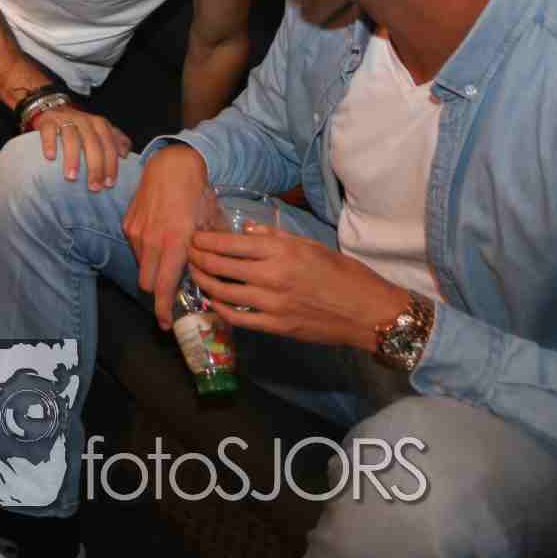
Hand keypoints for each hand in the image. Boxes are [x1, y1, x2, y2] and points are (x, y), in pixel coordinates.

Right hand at [30, 102, 131, 190]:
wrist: (53, 108)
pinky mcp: (48, 121)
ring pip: (71, 138)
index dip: (111, 165)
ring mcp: (65, 119)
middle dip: (94, 167)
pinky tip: (51, 157)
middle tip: (93, 187)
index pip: (109, 145)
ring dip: (72, 158)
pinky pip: (49, 131)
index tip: (109, 184)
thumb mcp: (100, 130)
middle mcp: (84, 120)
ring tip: (72, 177)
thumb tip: (125, 154)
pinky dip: (50, 144)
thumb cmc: (79, 126)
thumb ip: (115, 140)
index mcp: (100, 124)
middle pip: (92, 143)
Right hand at [124, 144, 210, 327]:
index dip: (163, 309)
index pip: (163, 287)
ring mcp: (136, 233)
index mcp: (175, 243)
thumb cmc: (197, 193)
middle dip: (158, 291)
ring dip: (153, 270)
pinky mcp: (128, 225)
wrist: (172, 165)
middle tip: (172, 289)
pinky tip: (160, 238)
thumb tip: (213, 271)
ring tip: (169, 257)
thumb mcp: (210, 222)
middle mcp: (151, 242)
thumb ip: (209, 250)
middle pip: (147, 284)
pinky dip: (147, 252)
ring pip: (141, 266)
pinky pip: (136, 249)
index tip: (165, 323)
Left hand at [188, 227, 412, 350]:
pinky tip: (213, 301)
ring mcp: (272, 304)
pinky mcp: (276, 326)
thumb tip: (246, 231)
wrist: (368, 311)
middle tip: (188, 253)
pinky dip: (220, 308)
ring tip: (195, 274)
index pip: (230, 243)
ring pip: (223, 292)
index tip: (194, 237)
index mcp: (282, 252)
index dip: (206, 240)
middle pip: (220, 266)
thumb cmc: (344, 274)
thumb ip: (275, 238)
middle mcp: (272, 276)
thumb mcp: (311, 246)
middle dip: (198, 258)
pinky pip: (238, 318)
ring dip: (203, 282)